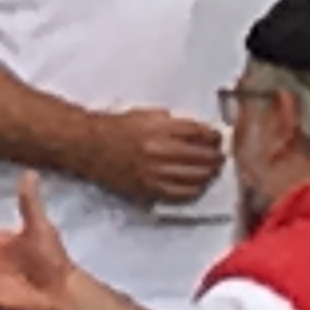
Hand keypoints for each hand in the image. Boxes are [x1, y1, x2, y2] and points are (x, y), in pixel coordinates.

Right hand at [82, 106, 225, 208]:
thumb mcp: (148, 115)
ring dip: (210, 173)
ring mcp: (155, 174)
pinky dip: (196, 190)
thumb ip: (175, 123)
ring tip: (213, 170)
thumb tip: (201, 133)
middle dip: (217, 155)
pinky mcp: (149, 190)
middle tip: (220, 154)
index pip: (201, 134)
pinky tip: (198, 184)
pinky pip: (182, 195)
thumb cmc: (117, 128)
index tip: (218, 137)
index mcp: (160, 128)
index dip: (215, 136)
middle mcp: (159, 151)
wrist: (89, 146)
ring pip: (197, 178)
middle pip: (204, 157)